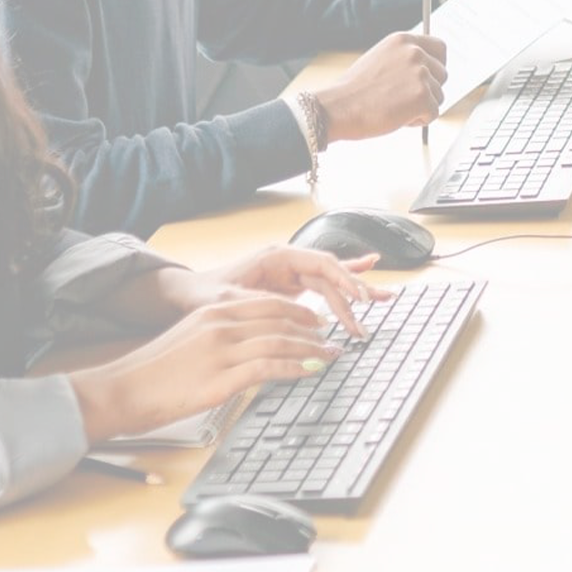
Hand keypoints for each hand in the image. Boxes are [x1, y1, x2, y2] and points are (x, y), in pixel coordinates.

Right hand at [68, 293, 337, 443]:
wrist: (122, 391)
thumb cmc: (152, 373)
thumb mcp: (189, 340)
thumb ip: (220, 336)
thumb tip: (250, 346)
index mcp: (213, 312)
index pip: (267, 304)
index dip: (297, 311)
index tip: (315, 319)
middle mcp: (220, 325)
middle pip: (280, 320)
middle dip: (311, 329)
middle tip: (331, 338)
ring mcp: (222, 351)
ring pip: (281, 342)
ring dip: (312, 350)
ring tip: (330, 357)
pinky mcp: (222, 379)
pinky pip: (271, 368)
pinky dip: (297, 368)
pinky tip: (311, 371)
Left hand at [174, 245, 390, 335]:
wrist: (189, 293)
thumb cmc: (205, 293)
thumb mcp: (229, 302)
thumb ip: (262, 305)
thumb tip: (292, 314)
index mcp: (276, 257)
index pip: (320, 264)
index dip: (343, 279)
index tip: (360, 296)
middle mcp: (287, 261)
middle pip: (331, 274)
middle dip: (355, 290)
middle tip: (377, 306)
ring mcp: (290, 273)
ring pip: (330, 281)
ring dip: (354, 293)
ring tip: (382, 299)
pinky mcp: (289, 286)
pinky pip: (322, 284)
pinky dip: (344, 282)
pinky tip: (366, 275)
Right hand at [315, 31, 446, 141]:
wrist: (338, 108)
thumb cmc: (354, 91)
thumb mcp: (380, 59)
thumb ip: (404, 59)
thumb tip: (425, 70)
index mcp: (403, 40)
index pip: (439, 47)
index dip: (437, 66)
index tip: (430, 77)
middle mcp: (414, 52)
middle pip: (443, 74)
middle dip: (429, 90)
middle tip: (403, 99)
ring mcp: (420, 74)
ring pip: (438, 96)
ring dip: (421, 107)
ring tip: (395, 107)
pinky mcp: (423, 96)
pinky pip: (433, 114)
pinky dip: (418, 121)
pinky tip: (397, 116)